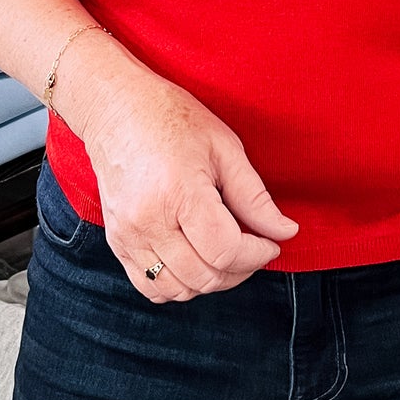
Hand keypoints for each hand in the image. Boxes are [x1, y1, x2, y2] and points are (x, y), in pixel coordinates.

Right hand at [67, 39, 298, 301]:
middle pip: (204, 276)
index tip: (271, 243)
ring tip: (225, 254)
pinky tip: (195, 260)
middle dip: (240, 270)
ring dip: (210, 281)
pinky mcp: (117, 242)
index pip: (225, 251)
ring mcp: (128, 236)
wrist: (115, 109)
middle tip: (254, 247)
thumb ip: (254, 196)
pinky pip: (150, 287)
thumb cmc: (171, 119)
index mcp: (179, 193)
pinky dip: (178, 285)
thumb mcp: (224, 147)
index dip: (257, 255)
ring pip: (177, 290)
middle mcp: (148, 221)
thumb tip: (285, 232)